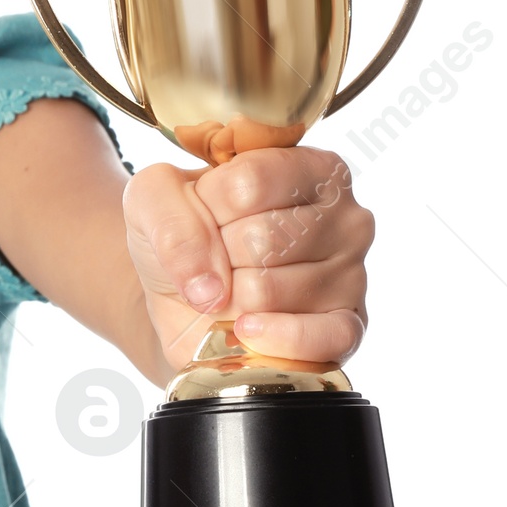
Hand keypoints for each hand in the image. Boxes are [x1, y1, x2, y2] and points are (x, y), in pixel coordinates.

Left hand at [122, 147, 373, 373]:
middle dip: (218, 256)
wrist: (182, 297)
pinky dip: (273, 338)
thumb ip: (168, 216)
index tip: (206, 211)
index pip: (248, 181)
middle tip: (220, 258)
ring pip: (271, 289)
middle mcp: (345, 215)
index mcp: (309, 167)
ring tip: (235, 288)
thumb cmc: (183, 235)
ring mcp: (353, 273)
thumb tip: (207, 286)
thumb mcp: (153, 198)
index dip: (207, 205)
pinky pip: (322, 337)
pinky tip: (247, 330)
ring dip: (232, 297)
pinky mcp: (349, 327)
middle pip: (261, 238)